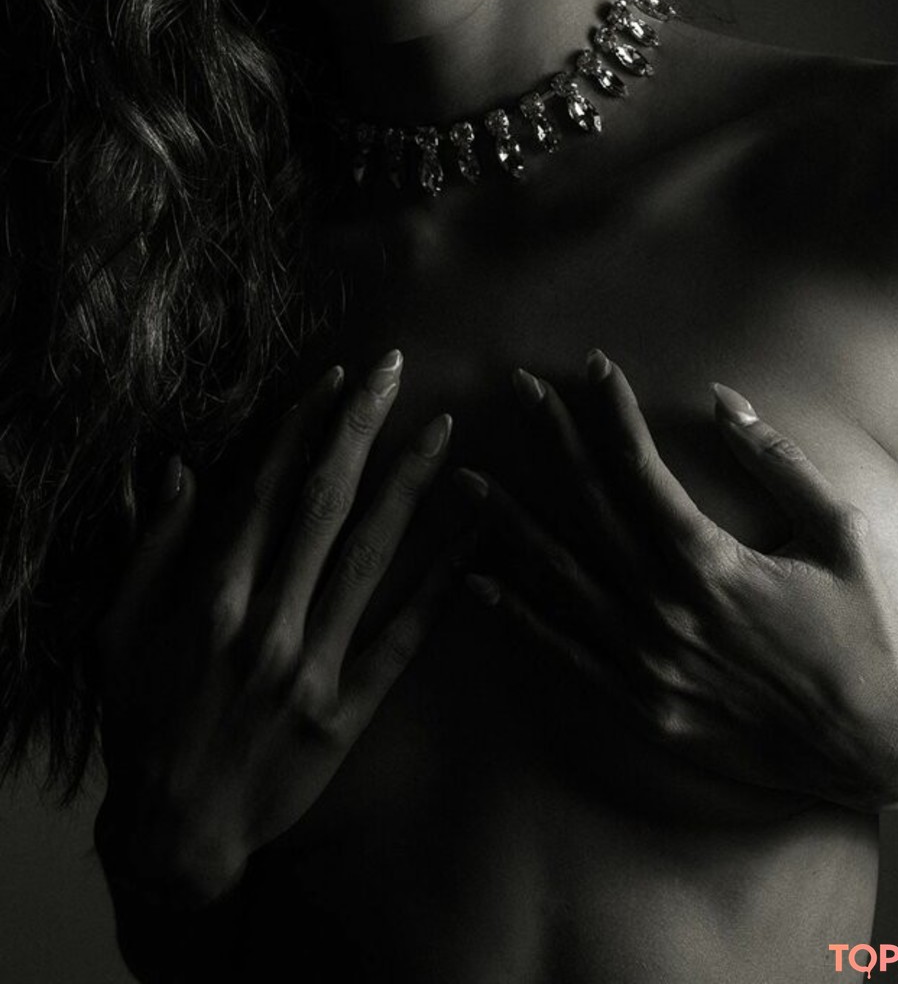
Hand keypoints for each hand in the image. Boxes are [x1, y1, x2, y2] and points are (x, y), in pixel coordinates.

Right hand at [94, 352, 473, 907]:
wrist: (175, 831)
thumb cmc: (143, 722)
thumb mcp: (117, 632)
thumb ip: (153, 550)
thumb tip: (180, 470)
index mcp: (210, 598)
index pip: (266, 490)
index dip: (301, 427)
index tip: (333, 377)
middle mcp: (265, 622)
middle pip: (324, 504)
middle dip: (360, 428)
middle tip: (395, 370)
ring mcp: (312, 666)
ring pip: (371, 555)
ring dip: (411, 485)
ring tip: (446, 429)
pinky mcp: (349, 710)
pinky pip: (405, 636)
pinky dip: (442, 583)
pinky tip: (476, 535)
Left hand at [462, 352, 897, 812]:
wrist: (875, 746)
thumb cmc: (867, 631)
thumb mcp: (841, 532)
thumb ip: (779, 462)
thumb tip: (723, 397)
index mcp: (712, 562)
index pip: (640, 467)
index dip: (612, 410)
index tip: (593, 365)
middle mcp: (665, 610)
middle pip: (589, 508)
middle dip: (552, 441)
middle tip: (519, 389)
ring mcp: (646, 663)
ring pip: (560, 579)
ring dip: (509, 523)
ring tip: (466, 479)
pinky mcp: (641, 707)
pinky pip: (564, 655)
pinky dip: (518, 617)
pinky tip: (479, 583)